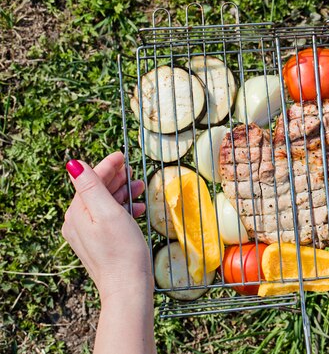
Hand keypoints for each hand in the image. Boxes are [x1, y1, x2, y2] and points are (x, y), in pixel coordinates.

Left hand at [62, 152, 151, 301]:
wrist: (128, 287)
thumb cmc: (122, 251)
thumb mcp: (108, 213)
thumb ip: (92, 187)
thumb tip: (74, 164)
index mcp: (77, 214)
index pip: (89, 180)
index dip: (106, 166)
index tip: (122, 155)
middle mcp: (77, 224)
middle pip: (96, 191)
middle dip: (115, 178)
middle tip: (132, 170)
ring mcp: (87, 235)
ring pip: (104, 204)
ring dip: (122, 193)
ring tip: (140, 188)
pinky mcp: (99, 244)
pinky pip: (109, 218)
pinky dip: (123, 209)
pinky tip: (138, 209)